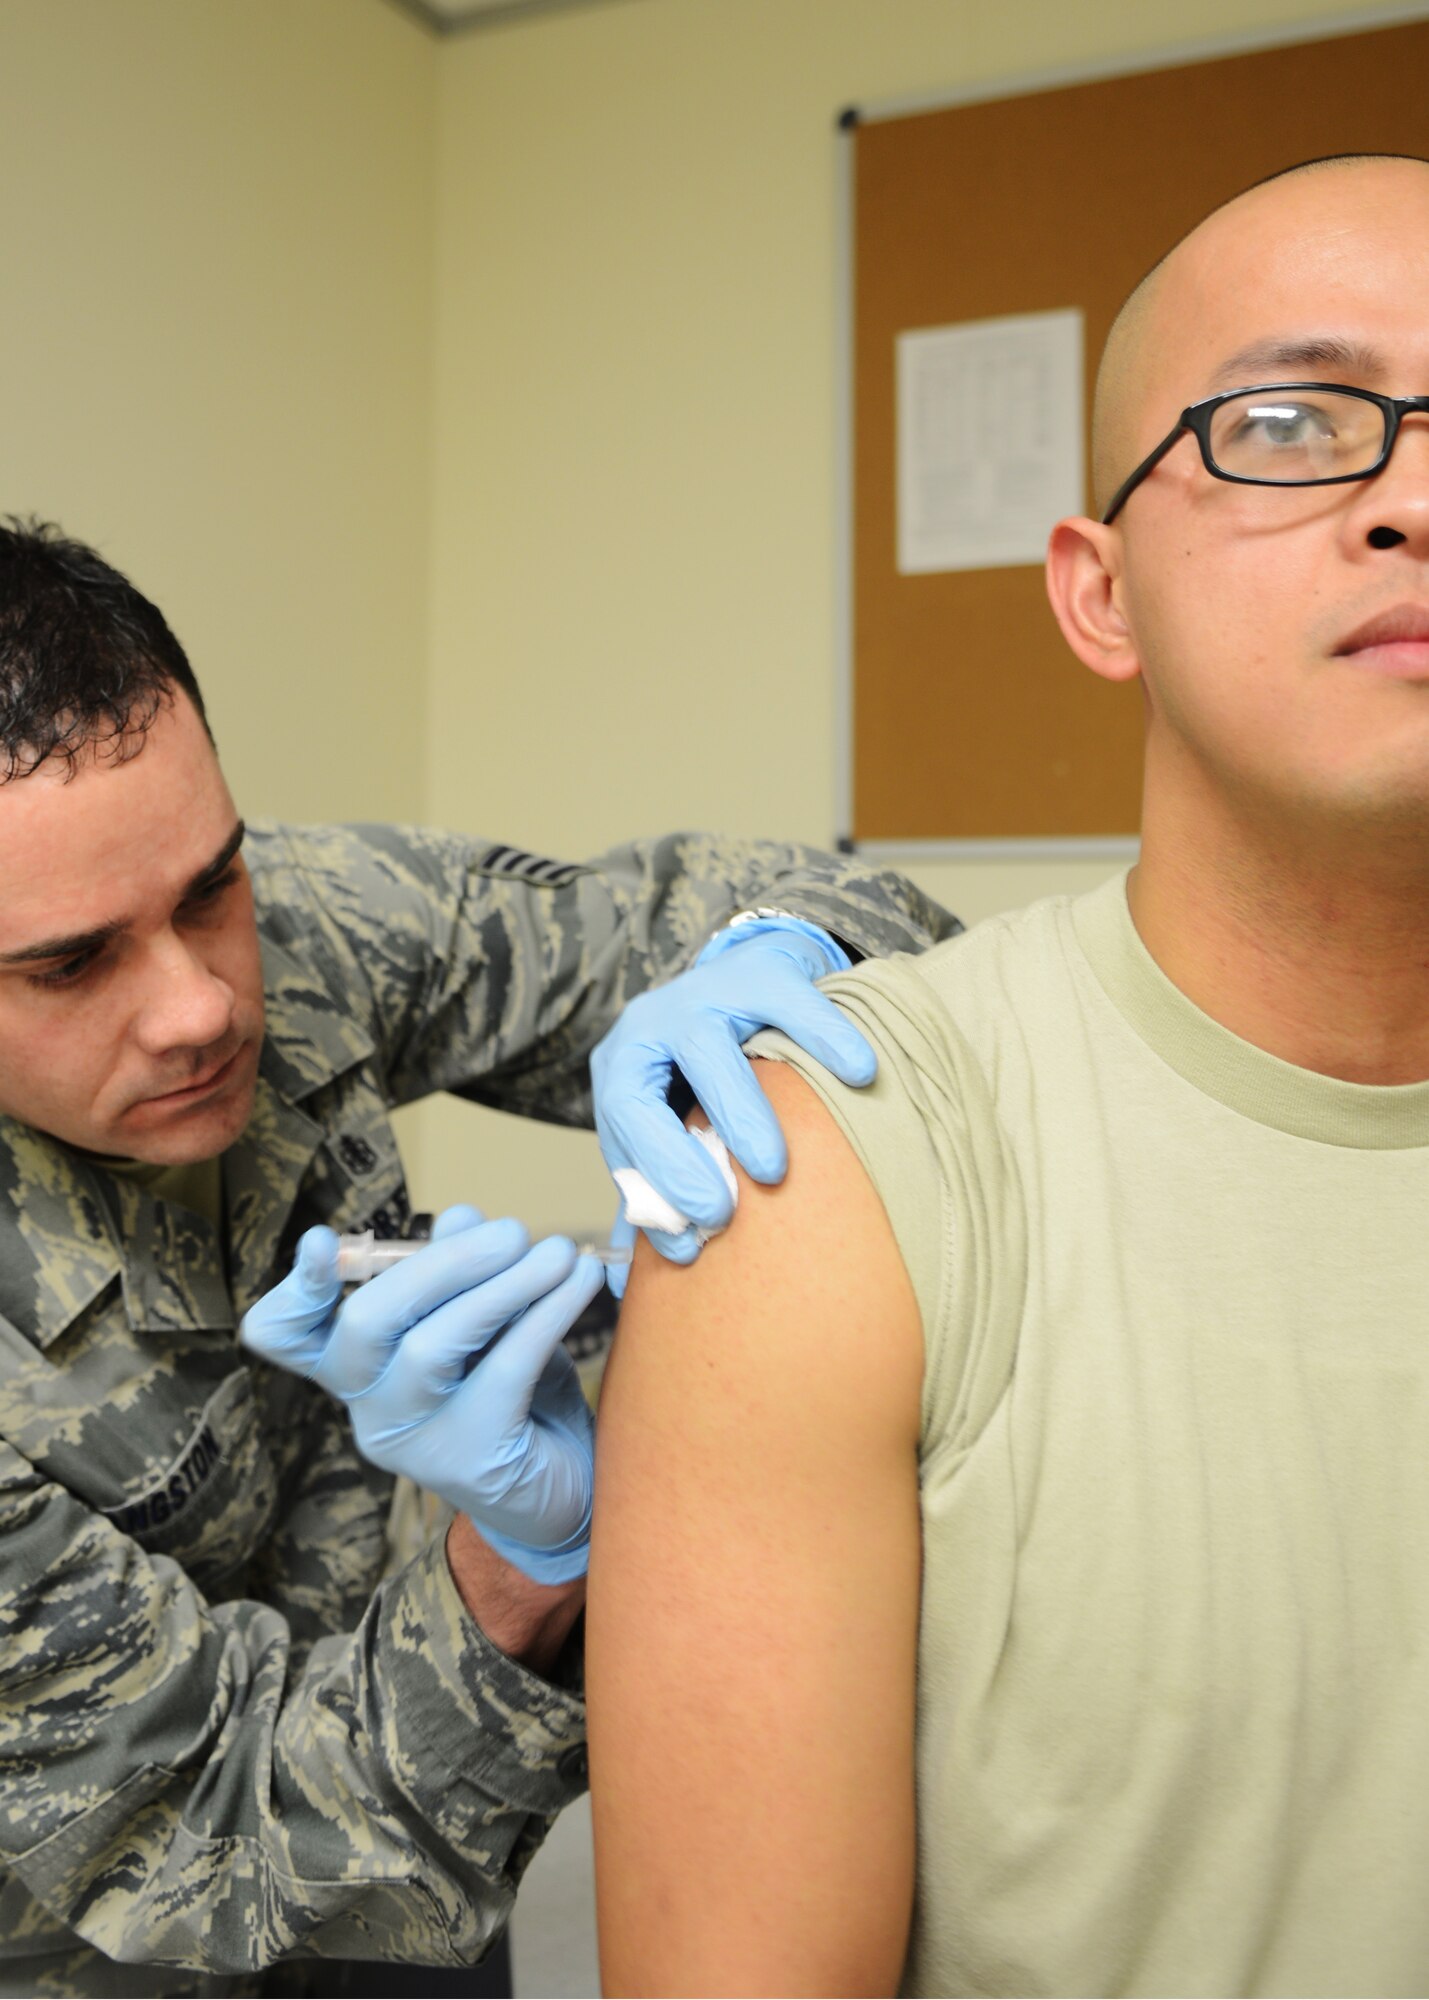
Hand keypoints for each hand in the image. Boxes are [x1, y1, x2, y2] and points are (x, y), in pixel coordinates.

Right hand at [240, 1206, 603, 1581]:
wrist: (568, 1488)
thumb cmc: (514, 1395)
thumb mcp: (487, 1325)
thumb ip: (462, 1272)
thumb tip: (462, 1215)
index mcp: (357, 1368)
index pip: (288, 1336)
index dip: (296, 1289)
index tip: (319, 1241)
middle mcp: (370, 1408)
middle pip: (366, 1323)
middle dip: (441, 1263)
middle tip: (512, 1232)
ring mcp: (414, 1442)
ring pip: (432, 1346)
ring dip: (503, 1285)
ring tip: (558, 1252)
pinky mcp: (470, 1461)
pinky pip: (502, 1371)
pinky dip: (546, 1316)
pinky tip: (579, 1284)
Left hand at [591, 919, 874, 1273]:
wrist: (748, 979)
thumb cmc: (704, 1075)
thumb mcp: (667, 1125)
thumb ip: (651, 1193)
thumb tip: (619, 1288)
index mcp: (622, 1071)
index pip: (621, 1134)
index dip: (650, 1194)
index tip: (689, 1249)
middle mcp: (648, 1026)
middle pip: (645, 1093)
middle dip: (678, 1159)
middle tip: (721, 1213)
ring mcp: (702, 990)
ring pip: (707, 1047)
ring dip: (738, 1113)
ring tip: (774, 1168)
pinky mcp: (761, 970)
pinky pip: (791, 1003)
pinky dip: (824, 1038)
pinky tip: (858, 1074)